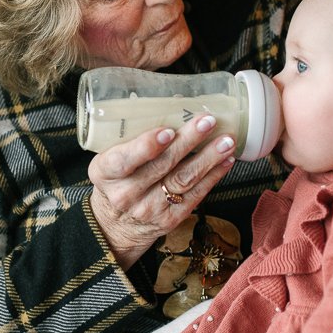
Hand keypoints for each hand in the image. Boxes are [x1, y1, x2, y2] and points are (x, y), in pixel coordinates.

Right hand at [88, 114, 235, 269]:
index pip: (124, 160)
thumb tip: (171, 108)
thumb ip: (130, 141)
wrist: (115, 224)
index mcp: (106, 173)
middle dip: (189, 141)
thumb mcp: (108, 161)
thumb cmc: (115, 182)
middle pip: (162, 166)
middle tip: (207, 122)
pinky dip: (213, 176)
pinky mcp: (170, 219)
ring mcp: (149, 209)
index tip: (168, 131)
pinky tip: (225, 161)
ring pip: (183, 180)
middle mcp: (126, 194)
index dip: (147, 146)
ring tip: (225, 141)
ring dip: (208, 158)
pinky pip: (195, 196)